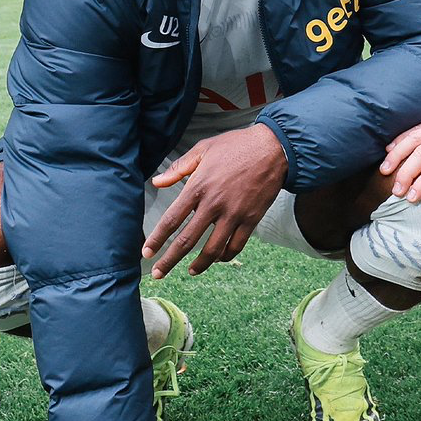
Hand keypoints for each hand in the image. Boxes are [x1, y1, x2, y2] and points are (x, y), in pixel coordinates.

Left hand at [143, 123, 287, 278]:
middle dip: (169, 260)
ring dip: (199, 265)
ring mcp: (234, 214)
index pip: (172, 219)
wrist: (273, 148)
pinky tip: (217, 259)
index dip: (157, 239)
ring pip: (213, 249)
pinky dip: (225, 256)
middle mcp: (214, 204)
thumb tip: (156, 182)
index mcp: (198, 186)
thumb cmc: (236, 146)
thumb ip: (179, 168)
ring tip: (190, 272)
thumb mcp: (203, 149)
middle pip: (187, 240)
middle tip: (159, 273)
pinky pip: (236, 245)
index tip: (147, 252)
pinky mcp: (251, 219)